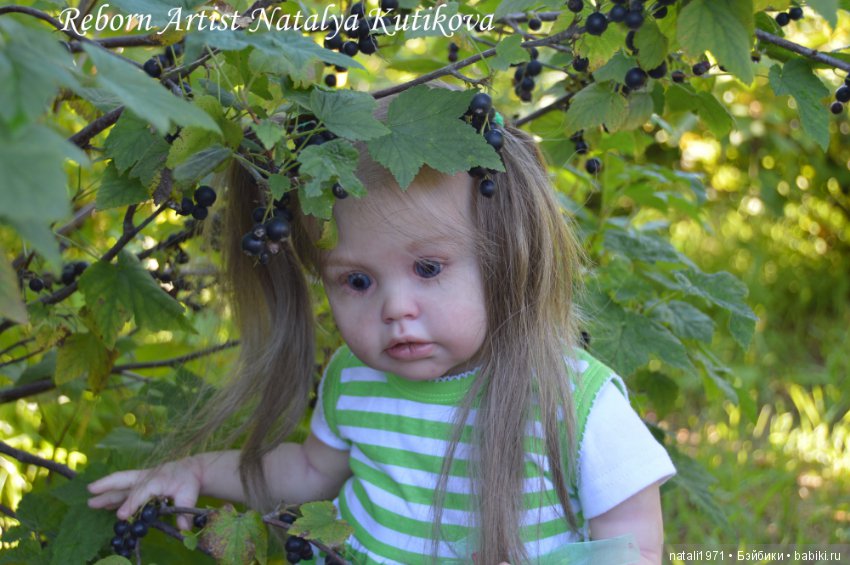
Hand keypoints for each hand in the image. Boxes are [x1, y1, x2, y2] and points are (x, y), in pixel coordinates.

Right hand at [87, 457, 202, 530]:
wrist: (190, 470)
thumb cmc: (188, 481)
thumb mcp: (190, 494)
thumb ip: (184, 511)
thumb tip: (182, 528)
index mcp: (157, 480)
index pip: (142, 493)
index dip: (131, 504)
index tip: (121, 516)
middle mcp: (145, 478)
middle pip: (124, 481)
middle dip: (107, 487)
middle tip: (91, 492)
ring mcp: (140, 480)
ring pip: (120, 484)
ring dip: (105, 492)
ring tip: (90, 502)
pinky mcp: (139, 483)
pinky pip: (123, 489)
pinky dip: (113, 496)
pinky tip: (103, 506)